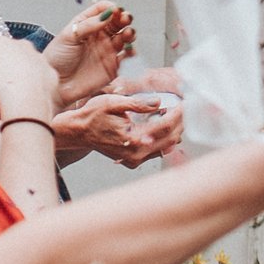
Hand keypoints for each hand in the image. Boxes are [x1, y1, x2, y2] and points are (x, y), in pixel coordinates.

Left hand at [44, 2, 136, 104]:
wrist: (55, 85)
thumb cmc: (57, 59)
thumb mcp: (68, 37)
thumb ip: (88, 25)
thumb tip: (108, 14)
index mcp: (87, 25)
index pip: (103, 10)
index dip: (111, 8)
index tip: (115, 10)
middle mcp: (100, 36)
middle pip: (117, 22)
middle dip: (124, 18)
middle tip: (126, 18)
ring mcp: (107, 50)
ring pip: (124, 37)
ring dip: (129, 33)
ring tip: (128, 33)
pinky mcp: (113, 66)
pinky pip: (127, 57)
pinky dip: (131, 52)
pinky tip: (129, 50)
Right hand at [54, 91, 179, 167]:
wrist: (78, 132)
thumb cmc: (92, 116)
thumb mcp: (113, 103)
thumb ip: (137, 104)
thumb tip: (158, 102)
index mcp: (133, 139)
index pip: (165, 126)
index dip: (179, 114)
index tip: (186, 103)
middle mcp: (136, 154)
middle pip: (171, 138)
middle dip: (180, 122)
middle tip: (185, 108)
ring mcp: (135, 159)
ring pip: (167, 146)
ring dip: (174, 130)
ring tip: (175, 113)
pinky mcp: (134, 160)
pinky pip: (157, 150)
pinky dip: (164, 137)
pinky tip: (163, 122)